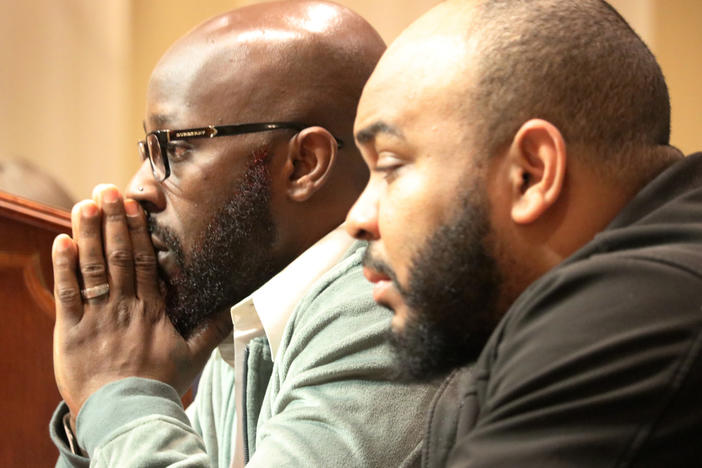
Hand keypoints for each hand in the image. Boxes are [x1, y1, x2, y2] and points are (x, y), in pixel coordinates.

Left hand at [52, 184, 231, 423]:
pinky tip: (61, 241)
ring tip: (85, 204)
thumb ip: (212, 330)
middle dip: (112, 221)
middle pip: (117, 256)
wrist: (126, 413)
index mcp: (151, 310)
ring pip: (92, 268)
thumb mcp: (193, 358)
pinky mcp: (70, 332)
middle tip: (106, 190)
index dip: (137, 232)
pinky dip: (63, 267)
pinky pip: (66, 294)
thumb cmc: (159, 385)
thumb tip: (234, 308)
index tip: (133, 207)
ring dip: (87, 234)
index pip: (143, 263)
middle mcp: (123, 307)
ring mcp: (96, 317)